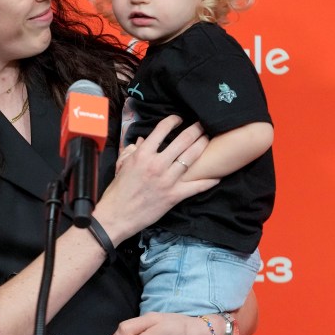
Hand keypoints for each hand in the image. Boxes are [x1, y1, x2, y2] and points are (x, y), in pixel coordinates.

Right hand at [95, 116, 213, 243]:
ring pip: (191, 158)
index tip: (179, 119)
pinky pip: (196, 186)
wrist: (117, 215)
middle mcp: (157, 164)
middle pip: (183, 141)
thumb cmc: (118, 190)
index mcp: (143, 154)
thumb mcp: (122, 165)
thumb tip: (142, 140)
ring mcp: (167, 180)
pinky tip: (217, 175)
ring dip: (202, 146)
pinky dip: (208, 181)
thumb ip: (133, 150)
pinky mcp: (174, 196)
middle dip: (195, 130)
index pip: (162, 129)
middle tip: (202, 125)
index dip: (173, 120)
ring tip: (208, 140)